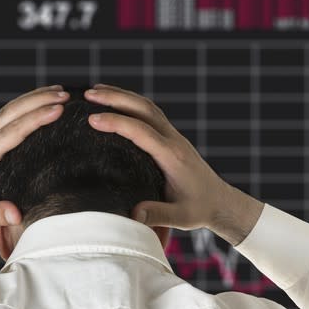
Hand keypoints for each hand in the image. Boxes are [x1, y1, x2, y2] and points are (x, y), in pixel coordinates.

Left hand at [0, 85, 69, 244]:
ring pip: (10, 109)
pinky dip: (25, 105)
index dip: (37, 118)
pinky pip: (7, 116)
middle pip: (13, 112)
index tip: (59, 109)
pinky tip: (39, 103)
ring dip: (34, 98)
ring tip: (59, 91)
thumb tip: (16, 215)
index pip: (14, 131)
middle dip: (40, 100)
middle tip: (66, 95)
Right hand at [84, 84, 264, 245]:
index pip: (141, 132)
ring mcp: (173, 135)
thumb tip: (133, 214)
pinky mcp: (171, 137)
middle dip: (115, 98)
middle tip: (87, 94)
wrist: (221, 202)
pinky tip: (117, 101)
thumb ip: (158, 215)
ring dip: (122, 95)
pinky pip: (150, 112)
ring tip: (96, 90)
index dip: (116, 123)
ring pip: (147, 106)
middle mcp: (173, 140)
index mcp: (172, 156)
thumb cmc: (199, 210)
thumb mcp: (180, 217)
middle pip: (143, 109)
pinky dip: (131, 102)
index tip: (92, 119)